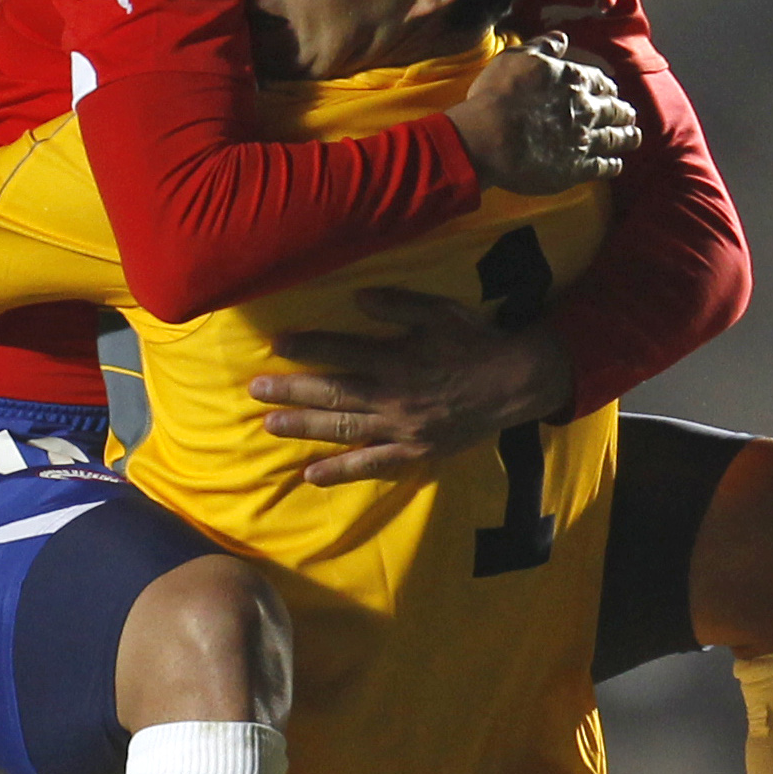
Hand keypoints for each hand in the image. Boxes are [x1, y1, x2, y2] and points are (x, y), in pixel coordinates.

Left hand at [248, 289, 576, 484]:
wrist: (516, 383)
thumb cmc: (476, 342)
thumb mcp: (440, 312)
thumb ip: (398, 305)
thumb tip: (357, 297)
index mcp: (397, 359)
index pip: (342, 352)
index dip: (308, 348)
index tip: (277, 346)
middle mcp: (393, 396)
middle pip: (333, 393)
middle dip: (292, 391)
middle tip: (256, 391)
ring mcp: (401, 428)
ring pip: (344, 428)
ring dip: (304, 427)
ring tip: (269, 425)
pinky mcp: (414, 451)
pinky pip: (372, 464)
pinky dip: (341, 471)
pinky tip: (312, 475)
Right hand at [447, 32, 637, 193]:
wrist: (490, 137)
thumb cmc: (498, 94)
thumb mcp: (517, 57)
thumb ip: (543, 46)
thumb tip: (562, 38)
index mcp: (573, 80)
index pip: (599, 81)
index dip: (606, 86)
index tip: (611, 90)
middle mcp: (585, 109)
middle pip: (612, 110)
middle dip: (622, 111)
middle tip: (629, 114)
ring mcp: (584, 140)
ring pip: (614, 138)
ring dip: (626, 137)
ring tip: (635, 137)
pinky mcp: (577, 168)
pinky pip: (602, 167)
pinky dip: (612, 165)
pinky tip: (617, 165)